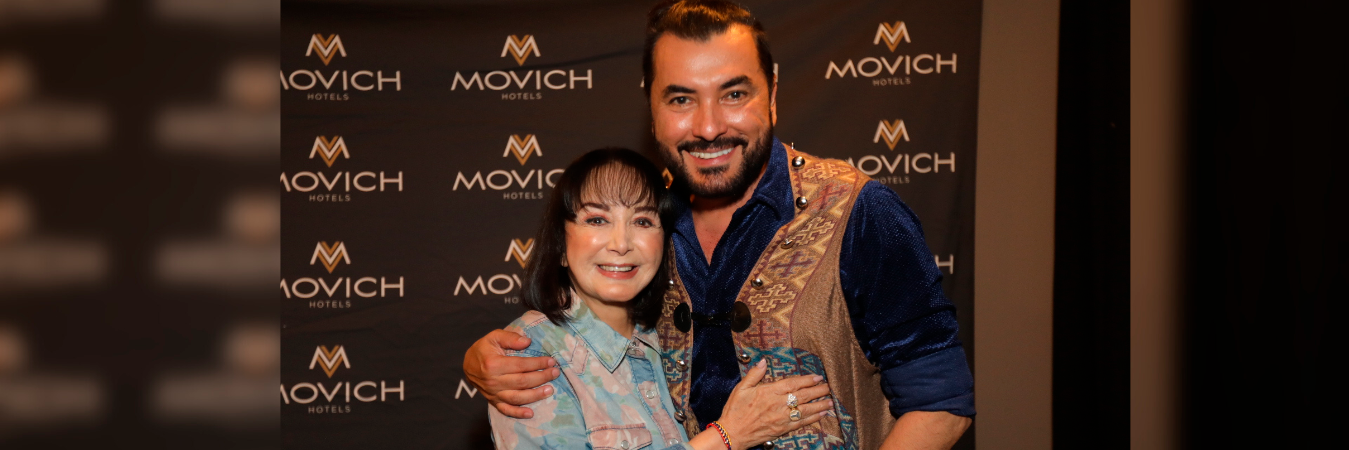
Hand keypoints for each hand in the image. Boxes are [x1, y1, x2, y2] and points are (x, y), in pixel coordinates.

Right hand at [462, 329, 560, 418]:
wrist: (467, 365)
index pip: (521, 365)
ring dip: (535, 395)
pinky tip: (530, 413)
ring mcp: (493, 393)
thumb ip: (510, 337)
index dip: (538, 364)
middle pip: (522, 382)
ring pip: (517, 397)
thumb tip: (527, 341)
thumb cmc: (484, 349)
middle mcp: (493, 381)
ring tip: (550, 390)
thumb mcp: (494, 336)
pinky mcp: (493, 401)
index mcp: (493, 364)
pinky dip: (518, 413)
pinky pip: (506, 410)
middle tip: (555, 373)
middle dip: (542, 377)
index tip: (551, 361)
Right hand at [716, 359, 832, 449]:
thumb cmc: (735, 410)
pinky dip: (813, 419)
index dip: (807, 380)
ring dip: (819, 405)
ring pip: (805, 410)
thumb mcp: (741, 388)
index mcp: (769, 392)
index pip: (793, 384)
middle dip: (818, 391)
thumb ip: (754, 374)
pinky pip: (801, 423)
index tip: (818, 377)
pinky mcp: (782, 429)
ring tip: (830, 401)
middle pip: (803, 396)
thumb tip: (763, 361)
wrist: (732, 433)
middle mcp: (778, 404)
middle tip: (829, 387)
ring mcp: (781, 418)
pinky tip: (821, 415)